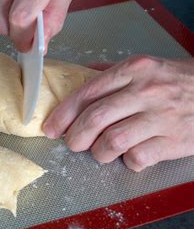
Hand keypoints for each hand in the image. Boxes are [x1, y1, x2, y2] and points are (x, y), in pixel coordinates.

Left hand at [43, 56, 193, 171]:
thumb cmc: (178, 80)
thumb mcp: (147, 66)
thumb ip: (112, 72)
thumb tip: (80, 76)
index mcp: (134, 70)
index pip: (87, 93)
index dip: (63, 113)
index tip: (50, 126)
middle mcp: (146, 91)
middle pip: (95, 118)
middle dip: (75, 136)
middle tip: (70, 143)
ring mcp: (161, 117)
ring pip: (113, 141)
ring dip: (99, 152)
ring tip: (101, 151)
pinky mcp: (175, 141)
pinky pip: (138, 158)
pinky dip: (128, 161)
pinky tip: (130, 155)